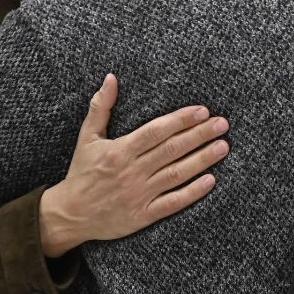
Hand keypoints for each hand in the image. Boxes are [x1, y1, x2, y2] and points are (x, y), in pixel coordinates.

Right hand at [39, 74, 229, 257]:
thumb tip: (111, 78)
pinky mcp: (143, 215)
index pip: (156, 131)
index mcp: (120, 150)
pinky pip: (172, 202)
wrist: (70, 214)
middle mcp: (132, 171)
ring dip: (202, 159)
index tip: (202, 111)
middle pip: (172, 149)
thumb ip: (101, 107)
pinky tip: (211, 180)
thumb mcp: (87, 137)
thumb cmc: (81, 172)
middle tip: (222, 124)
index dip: (181, 120)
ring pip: (177, 173)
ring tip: (223, 146)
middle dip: (199, 135)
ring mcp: (139, 194)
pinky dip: (192, 192)